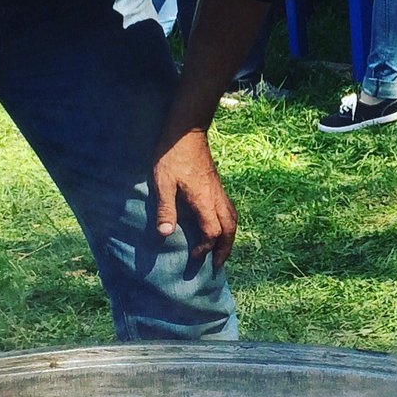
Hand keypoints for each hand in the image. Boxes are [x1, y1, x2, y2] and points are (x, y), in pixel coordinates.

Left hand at [152, 127, 237, 268]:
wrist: (186, 131)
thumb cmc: (172, 156)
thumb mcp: (163, 182)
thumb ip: (165, 208)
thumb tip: (166, 235)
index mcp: (204, 201)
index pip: (211, 232)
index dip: (205, 248)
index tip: (195, 257)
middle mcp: (216, 198)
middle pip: (229, 230)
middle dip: (225, 249)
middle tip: (218, 265)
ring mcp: (219, 191)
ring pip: (233, 220)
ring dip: (230, 238)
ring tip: (222, 250)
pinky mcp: (217, 185)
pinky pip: (230, 210)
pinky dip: (229, 224)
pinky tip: (221, 227)